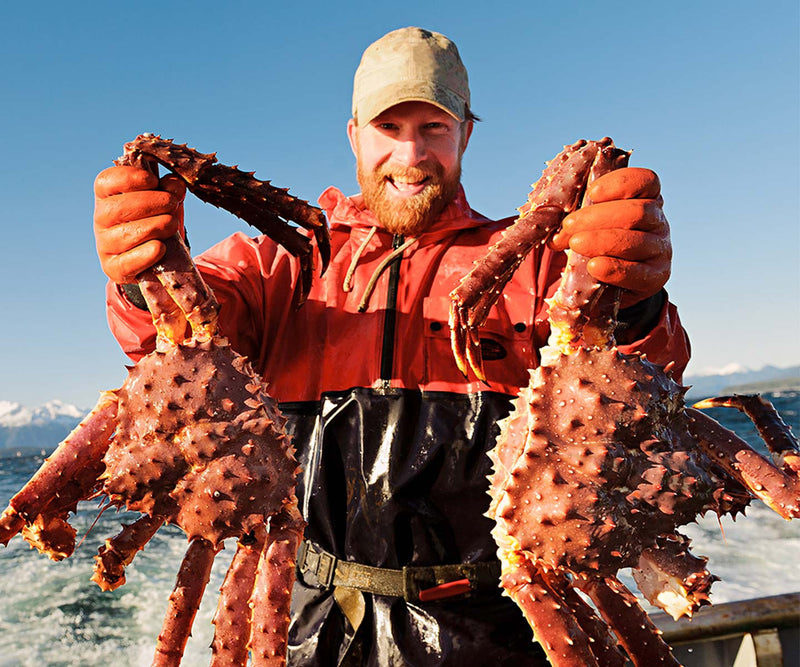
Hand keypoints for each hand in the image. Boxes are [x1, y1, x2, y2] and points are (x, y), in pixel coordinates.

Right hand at [94, 166, 186, 283]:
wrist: (155, 256)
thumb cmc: (155, 220)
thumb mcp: (163, 201)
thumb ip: (169, 189)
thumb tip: (175, 185)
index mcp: (107, 196)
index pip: (104, 181)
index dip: (129, 178)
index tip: (153, 180)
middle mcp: (100, 219)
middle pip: (116, 207)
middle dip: (150, 202)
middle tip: (171, 203)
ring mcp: (104, 245)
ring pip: (124, 234)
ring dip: (154, 226)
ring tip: (172, 224)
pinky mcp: (113, 268)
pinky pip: (127, 262)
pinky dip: (147, 254)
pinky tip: (161, 247)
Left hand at [549, 167, 670, 306]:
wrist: (609, 284)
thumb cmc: (596, 244)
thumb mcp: (587, 225)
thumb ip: (578, 218)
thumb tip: (556, 230)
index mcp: (645, 200)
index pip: (646, 181)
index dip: (621, 183)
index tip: (593, 192)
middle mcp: (658, 222)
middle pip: (638, 211)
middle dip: (599, 216)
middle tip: (570, 224)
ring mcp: (660, 249)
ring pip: (638, 240)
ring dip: (603, 241)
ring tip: (575, 244)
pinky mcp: (656, 277)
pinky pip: (639, 273)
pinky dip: (615, 269)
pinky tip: (594, 266)